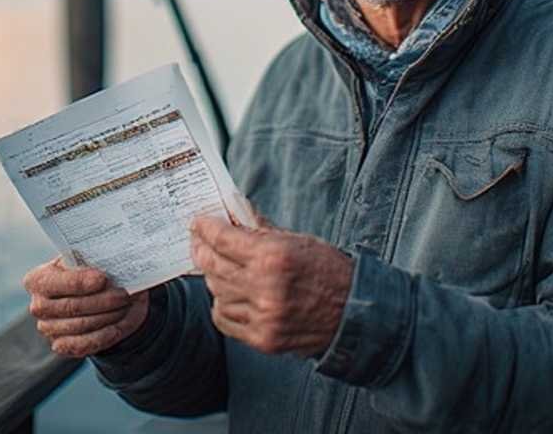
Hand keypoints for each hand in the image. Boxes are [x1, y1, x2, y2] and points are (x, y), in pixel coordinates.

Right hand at [22, 257, 149, 356]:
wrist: (93, 295)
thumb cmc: (88, 273)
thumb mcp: (88, 260)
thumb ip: (93, 262)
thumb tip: (110, 265)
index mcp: (38, 279)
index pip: (57, 283)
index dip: (80, 282)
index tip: (103, 279)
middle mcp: (38, 305)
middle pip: (71, 307)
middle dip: (101, 301)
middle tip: (123, 294)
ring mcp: (47, 328)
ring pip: (80, 326)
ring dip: (106, 317)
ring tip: (124, 307)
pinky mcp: (60, 344)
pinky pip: (81, 345)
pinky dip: (101, 337)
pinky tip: (115, 329)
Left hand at [190, 217, 352, 356]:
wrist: (354, 312)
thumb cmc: (328, 271)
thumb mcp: (296, 240)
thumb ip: (259, 230)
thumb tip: (231, 213)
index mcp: (273, 257)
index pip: (222, 239)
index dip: (205, 228)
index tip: (199, 223)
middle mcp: (264, 288)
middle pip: (213, 266)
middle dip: (201, 250)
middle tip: (198, 242)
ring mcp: (262, 317)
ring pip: (216, 293)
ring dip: (214, 278)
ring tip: (219, 269)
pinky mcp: (263, 338)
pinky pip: (224, 319)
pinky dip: (222, 305)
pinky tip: (229, 296)